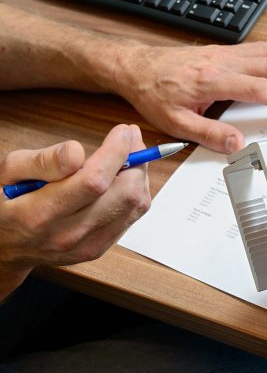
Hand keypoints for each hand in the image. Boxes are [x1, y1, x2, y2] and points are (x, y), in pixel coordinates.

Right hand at [0, 124, 150, 300]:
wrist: (5, 247)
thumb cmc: (7, 200)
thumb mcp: (9, 171)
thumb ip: (43, 161)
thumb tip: (76, 152)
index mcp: (41, 213)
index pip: (94, 181)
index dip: (116, 152)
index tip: (123, 130)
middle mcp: (69, 233)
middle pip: (125, 194)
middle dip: (136, 160)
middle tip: (131, 137)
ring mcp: (88, 245)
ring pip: (136, 205)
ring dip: (140, 174)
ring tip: (129, 154)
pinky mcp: (101, 248)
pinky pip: (133, 215)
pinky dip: (136, 191)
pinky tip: (123, 177)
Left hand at [114, 41, 266, 152]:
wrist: (137, 68)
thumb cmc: (154, 94)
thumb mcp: (175, 123)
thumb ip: (208, 134)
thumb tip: (237, 144)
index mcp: (212, 81)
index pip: (257, 89)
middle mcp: (223, 63)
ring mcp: (225, 54)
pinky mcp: (224, 52)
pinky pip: (259, 47)